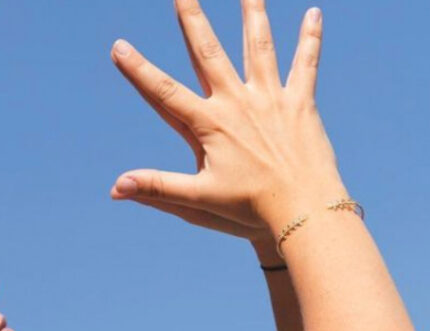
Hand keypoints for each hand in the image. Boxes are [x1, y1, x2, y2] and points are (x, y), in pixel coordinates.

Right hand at [109, 0, 343, 234]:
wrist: (302, 210)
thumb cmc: (247, 211)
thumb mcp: (196, 201)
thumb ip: (156, 188)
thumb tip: (116, 187)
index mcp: (209, 126)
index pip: (164, 93)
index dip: (138, 71)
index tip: (119, 47)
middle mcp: (237, 104)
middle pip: (208, 52)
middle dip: (191, 18)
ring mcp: (270, 100)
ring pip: (258, 46)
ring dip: (252, 13)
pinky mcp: (300, 105)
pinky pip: (306, 65)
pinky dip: (310, 39)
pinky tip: (313, 14)